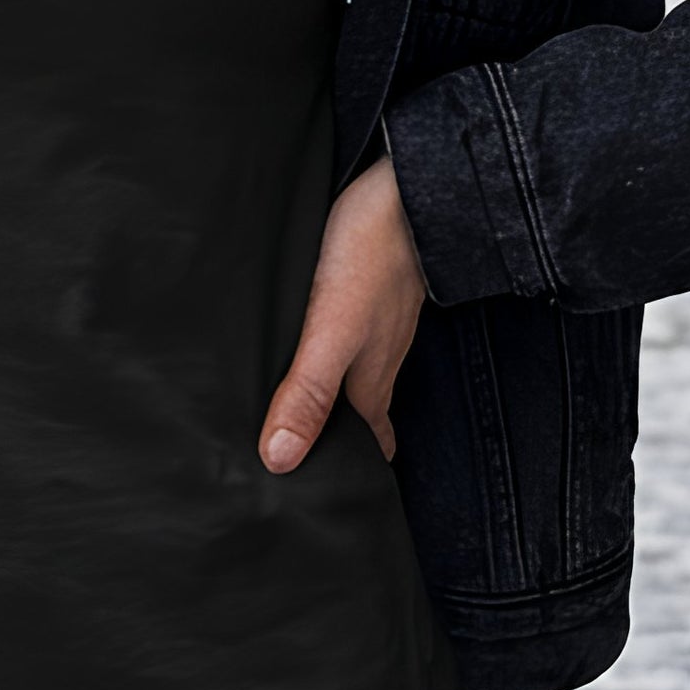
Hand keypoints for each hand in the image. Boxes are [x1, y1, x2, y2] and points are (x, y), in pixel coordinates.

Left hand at [259, 154, 429, 473]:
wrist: (410, 182)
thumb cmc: (369, 252)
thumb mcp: (331, 330)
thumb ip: (307, 392)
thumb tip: (280, 461)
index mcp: (370, 380)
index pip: (369, 446)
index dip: (356, 475)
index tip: (342, 506)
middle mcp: (378, 357)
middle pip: (364, 415)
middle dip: (347, 444)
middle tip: (322, 471)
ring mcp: (380, 321)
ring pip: (360, 375)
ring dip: (340, 400)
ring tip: (311, 420)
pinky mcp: (372, 287)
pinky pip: (357, 337)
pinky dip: (339, 355)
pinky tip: (317, 342)